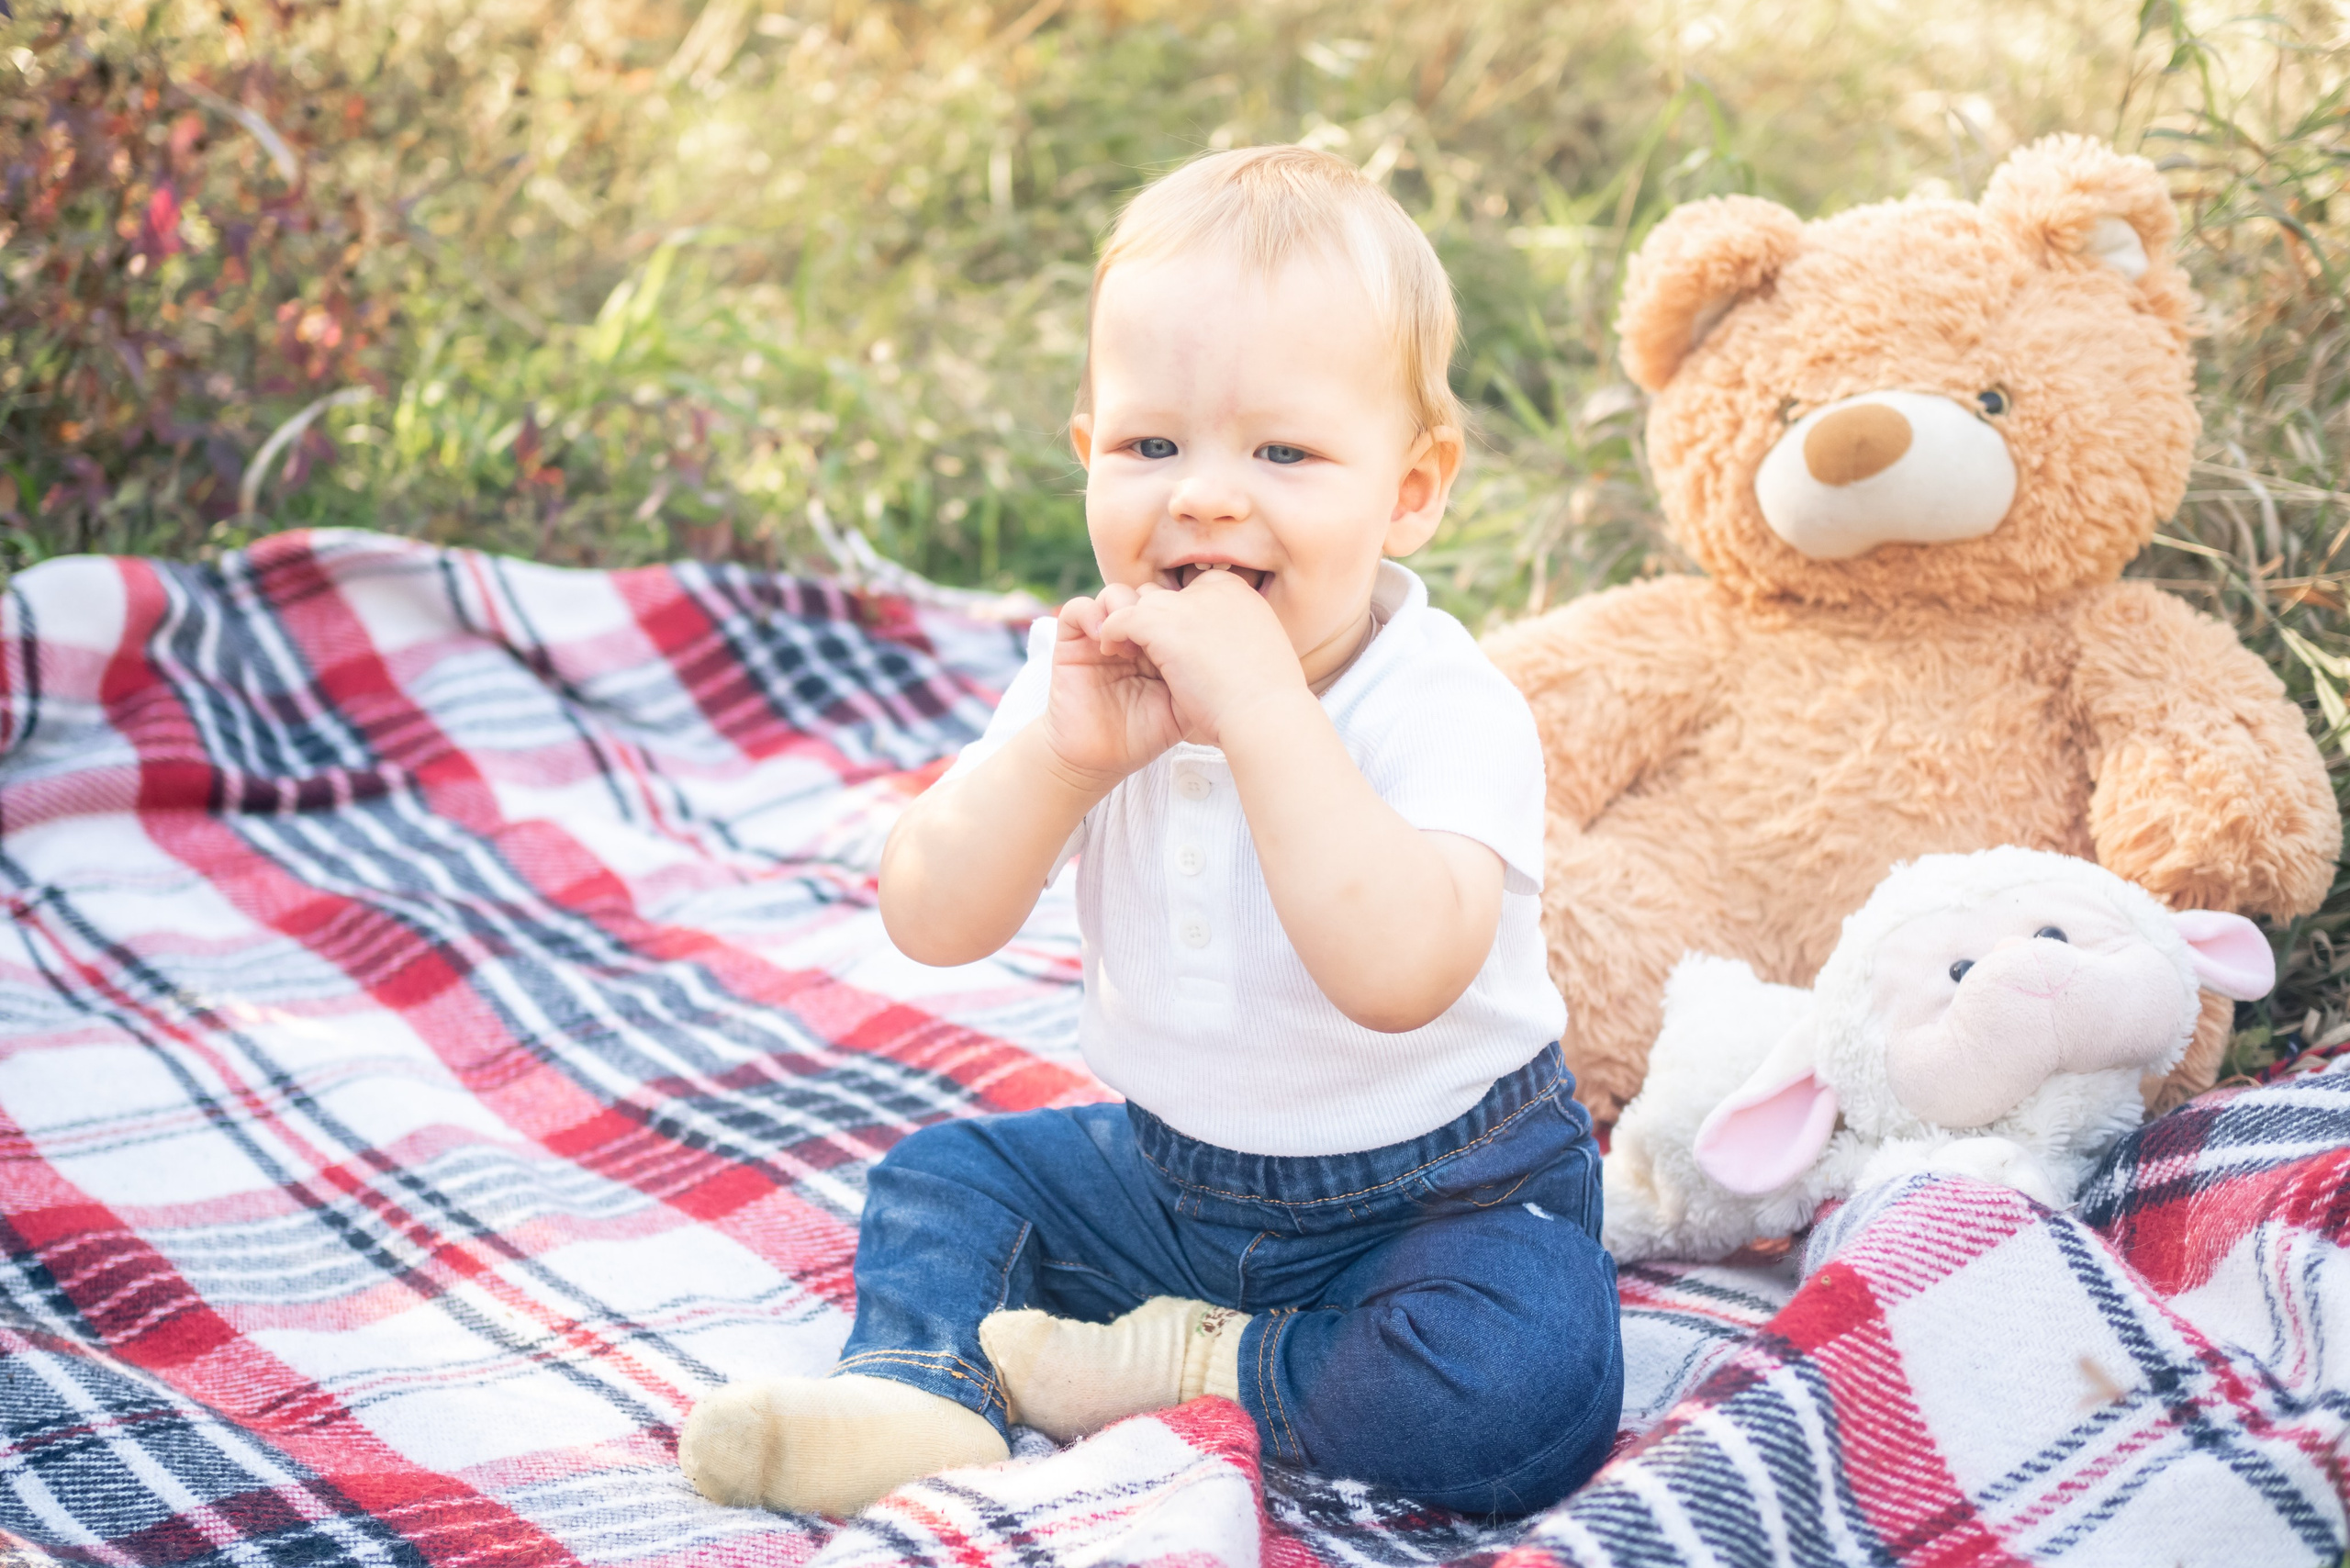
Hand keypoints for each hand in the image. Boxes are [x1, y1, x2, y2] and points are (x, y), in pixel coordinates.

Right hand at [1040, 587, 1185, 786]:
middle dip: (1155, 610)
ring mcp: (1101, 636)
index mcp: (1162, 643)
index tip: (1188, 634)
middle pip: (1146, 594)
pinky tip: (1105, 642)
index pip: (1173, 608)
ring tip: (1132, 647)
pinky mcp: (1072, 642)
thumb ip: (1200, 676)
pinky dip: (1091, 615)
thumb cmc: (1145, 734)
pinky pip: (1078, 610)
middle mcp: (1133, 635)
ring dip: (1125, 612)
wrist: (1102, 758)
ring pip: (1114, 594)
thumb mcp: (1185, 705)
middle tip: (1162, 640)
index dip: (1181, 611)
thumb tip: (1222, 649)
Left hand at [1095, 570, 1307, 748]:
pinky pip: (1121, 617)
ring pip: (1143, 601)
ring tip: (1125, 651)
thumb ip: (1238, 640)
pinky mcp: (1161, 624)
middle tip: (1149, 650)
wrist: (1266, 715)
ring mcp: (1186, 605)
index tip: (1177, 644)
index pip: (1198, 590)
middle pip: (1169, 593)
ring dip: (1133, 625)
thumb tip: (1222, 650)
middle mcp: (1213, 589)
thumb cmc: (1267, 701)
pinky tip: (1111, 651)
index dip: (1183, 616)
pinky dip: (1112, 631)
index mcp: (1239, 594)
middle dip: (1156, 619)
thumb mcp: (1260, 655)